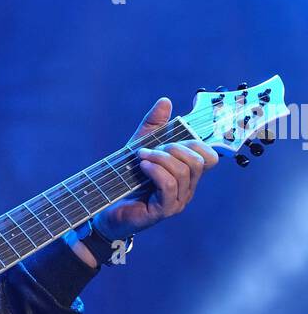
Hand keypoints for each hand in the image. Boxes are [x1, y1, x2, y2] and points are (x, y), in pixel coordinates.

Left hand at [95, 96, 217, 241]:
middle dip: (175, 149)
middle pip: (199, 162)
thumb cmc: (124, 180)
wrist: (104, 207)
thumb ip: (153, 126)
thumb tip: (165, 101)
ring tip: (141, 157)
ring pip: (183, 172)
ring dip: (161, 158)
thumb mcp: (139, 146)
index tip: (171, 138)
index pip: (209, 157)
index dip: (196, 143)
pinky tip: (142, 166)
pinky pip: (168, 185)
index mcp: (187, 175)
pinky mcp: (162, 211)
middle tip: (151, 149)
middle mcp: (187, 190)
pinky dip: (156, 171)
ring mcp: (176, 202)